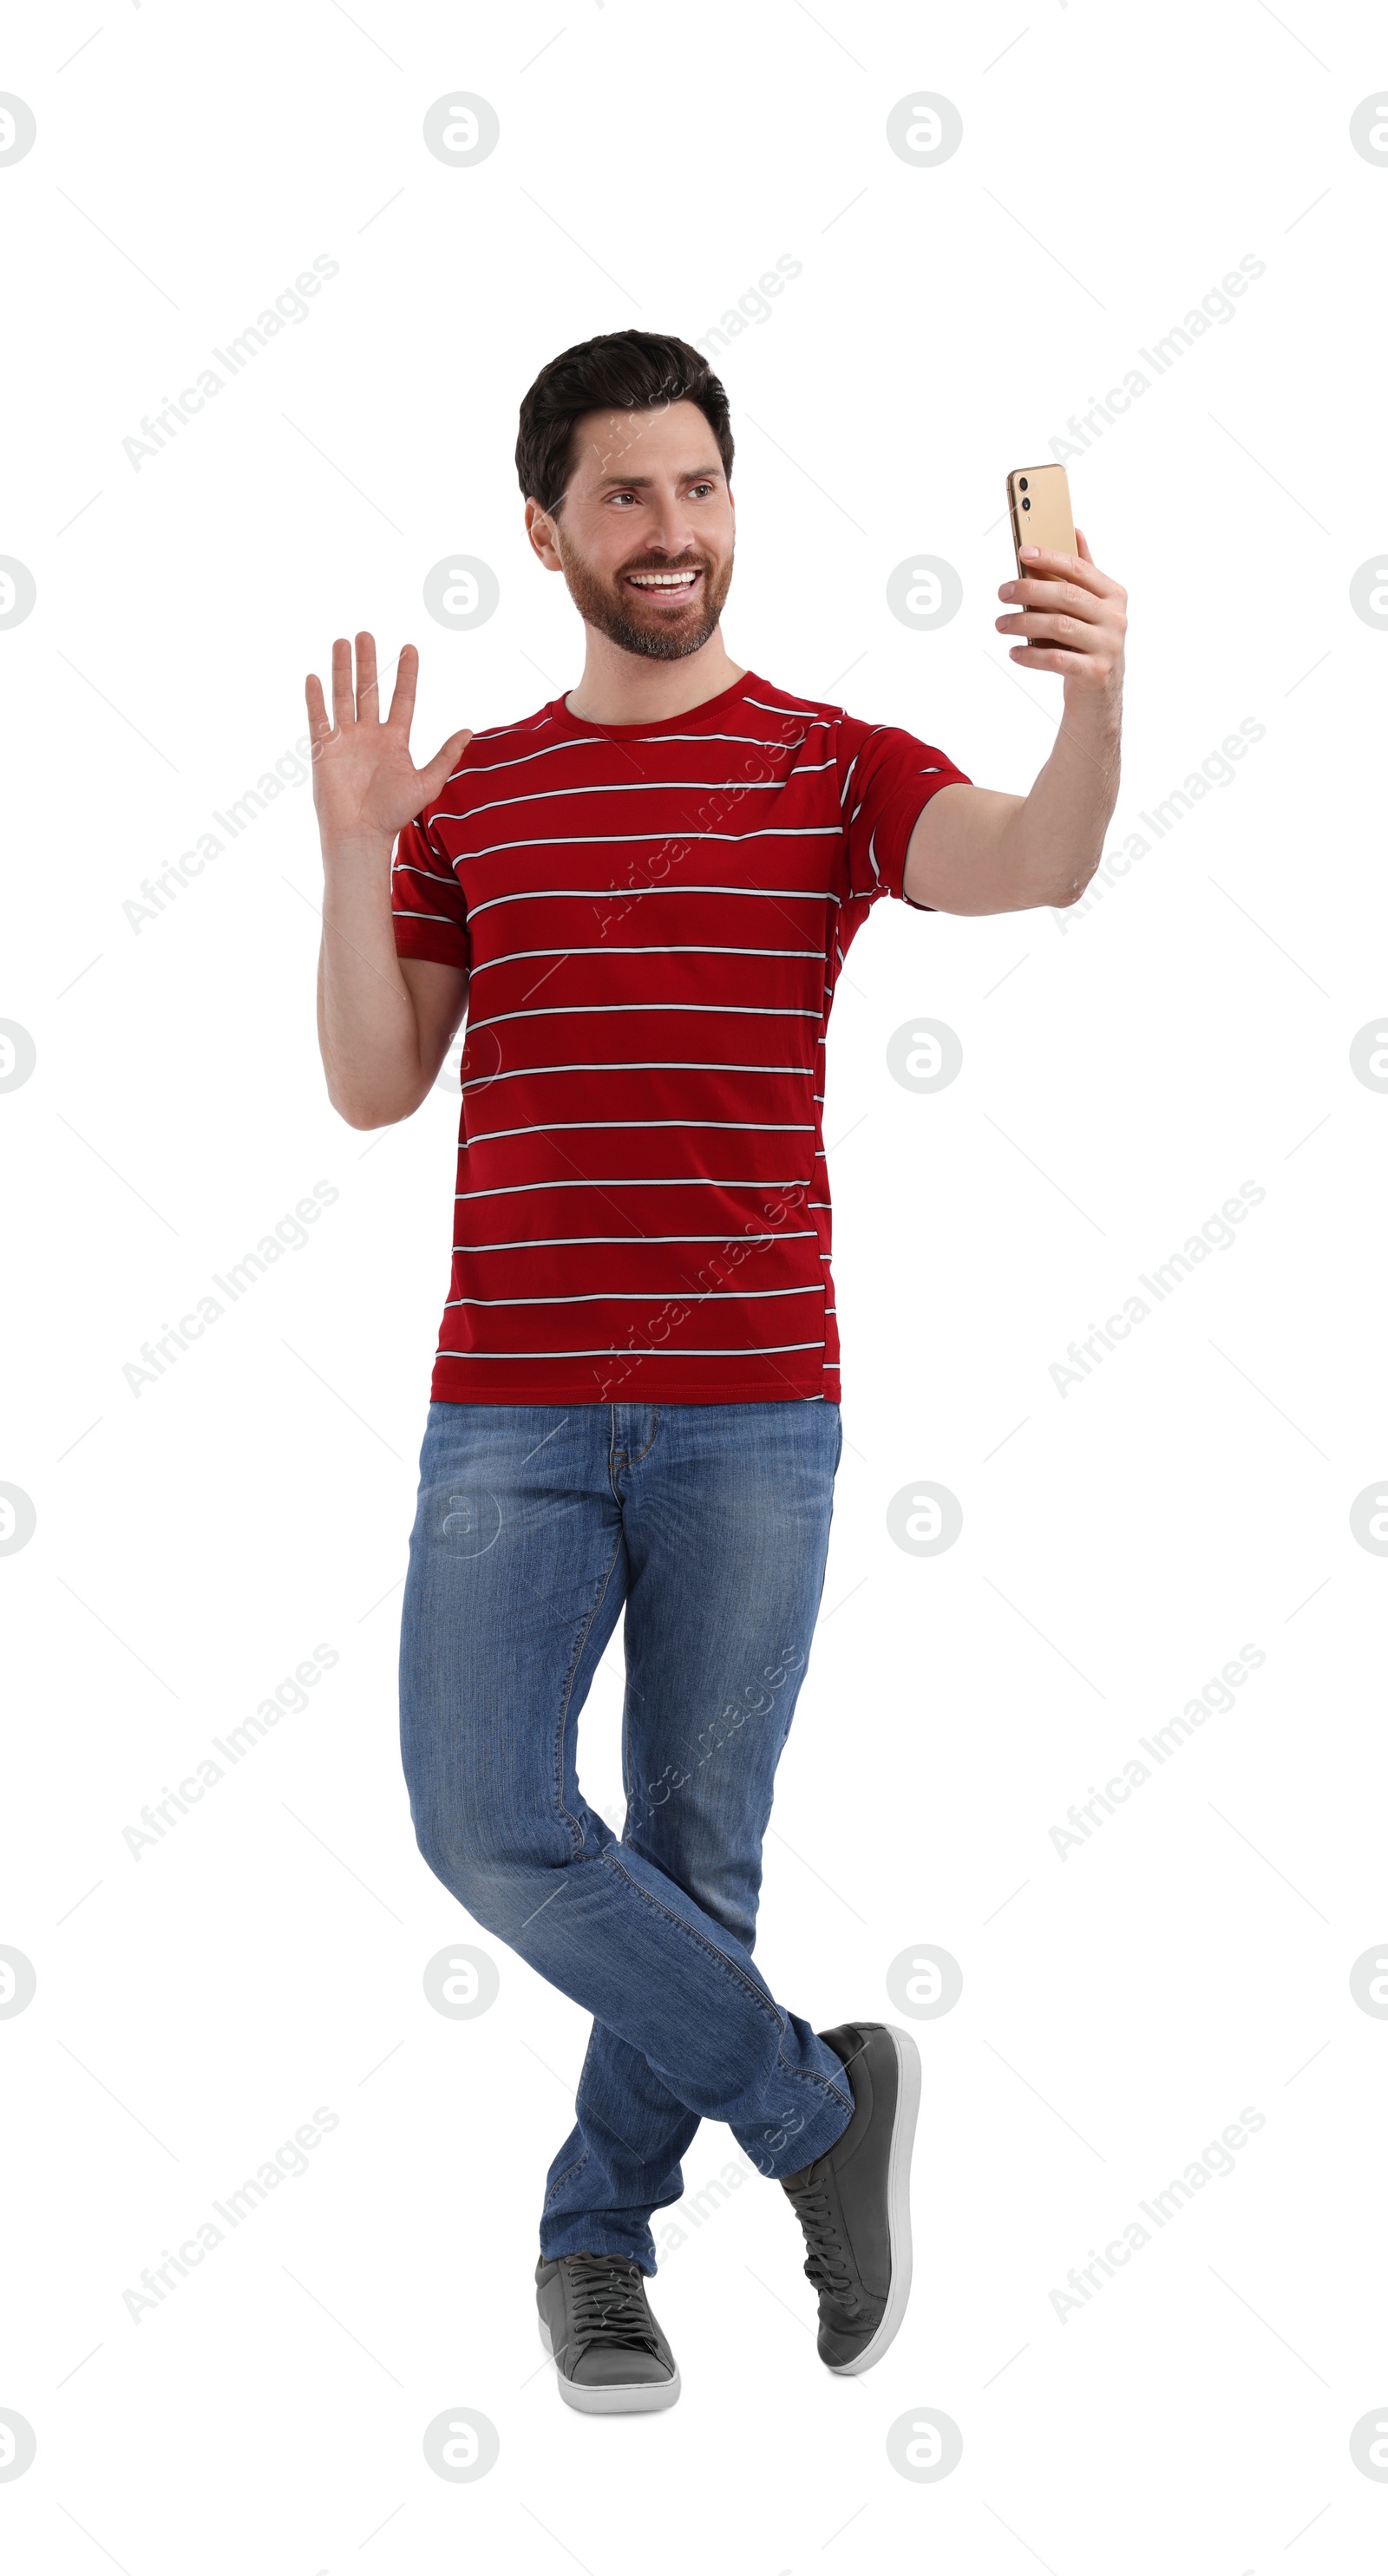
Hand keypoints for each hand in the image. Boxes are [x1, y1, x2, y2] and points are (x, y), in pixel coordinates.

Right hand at [305, 632, 471, 848]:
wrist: (361, 834)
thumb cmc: (394, 814)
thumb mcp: (427, 783)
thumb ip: (446, 755)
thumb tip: (469, 730)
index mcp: (395, 740)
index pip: (402, 698)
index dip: (406, 673)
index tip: (409, 647)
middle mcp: (370, 735)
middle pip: (368, 690)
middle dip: (367, 662)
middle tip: (366, 634)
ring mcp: (346, 740)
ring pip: (343, 696)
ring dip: (342, 669)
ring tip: (342, 642)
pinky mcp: (325, 749)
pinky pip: (318, 718)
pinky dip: (315, 698)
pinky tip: (314, 677)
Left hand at [995, 530, 1125, 704]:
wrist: (1100, 696)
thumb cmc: (1089, 643)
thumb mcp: (1092, 607)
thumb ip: (1084, 572)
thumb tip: (1075, 531)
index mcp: (1114, 595)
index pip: (1079, 569)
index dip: (1051, 558)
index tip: (1023, 553)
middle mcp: (1115, 619)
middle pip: (1067, 596)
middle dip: (1030, 590)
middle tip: (1002, 592)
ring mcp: (1108, 647)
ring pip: (1060, 627)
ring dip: (1023, 623)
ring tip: (1000, 624)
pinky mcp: (1095, 673)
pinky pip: (1056, 659)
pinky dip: (1031, 655)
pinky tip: (1013, 652)